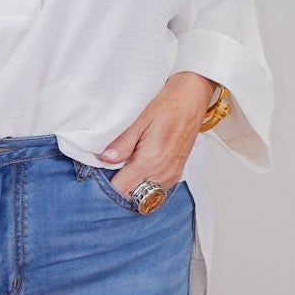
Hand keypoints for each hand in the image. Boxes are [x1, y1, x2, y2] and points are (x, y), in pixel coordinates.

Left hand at [99, 72, 217, 198]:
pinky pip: (156, 189)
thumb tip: (107, 158)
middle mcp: (163, 173)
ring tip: (128, 164)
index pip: (122, 189)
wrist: (192, 98)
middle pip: (133, 195)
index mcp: (150, 160)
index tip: (102, 174)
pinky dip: (145, 182)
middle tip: (114, 168)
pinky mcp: (176, 174)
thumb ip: (122, 143)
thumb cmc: (169, 105)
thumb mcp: (139, 120)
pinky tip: (141, 165)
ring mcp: (171, 176)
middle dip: (121, 185)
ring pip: (145, 195)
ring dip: (134, 184)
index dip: (108, 184)